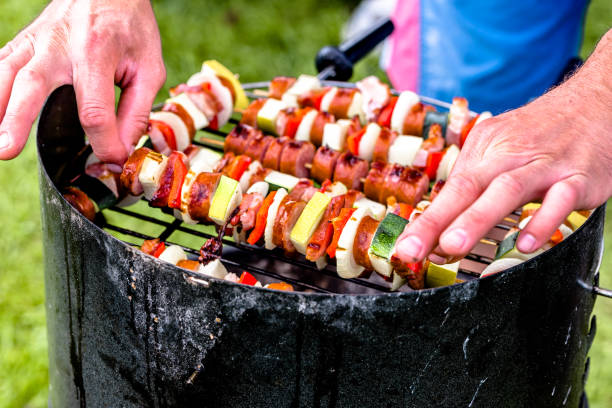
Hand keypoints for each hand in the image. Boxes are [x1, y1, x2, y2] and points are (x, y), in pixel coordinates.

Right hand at [0, 0, 165, 164]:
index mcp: (96, 51)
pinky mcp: (24, 42)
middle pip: (34, 84)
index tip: (112, 159)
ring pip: (8, 74)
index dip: (103, 142)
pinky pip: (2, 65)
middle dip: (20, 120)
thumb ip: (136, 111)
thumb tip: (120, 150)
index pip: (94, 110)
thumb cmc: (131, 27)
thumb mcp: (149, 68)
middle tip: (8, 151)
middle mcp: (59, 44)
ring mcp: (36, 41)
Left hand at [394, 29, 611, 263]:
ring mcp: (546, 165)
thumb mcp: (501, 146)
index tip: (404, 247)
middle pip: (468, 186)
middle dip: (437, 221)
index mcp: (488, 149)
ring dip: (477, 219)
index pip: (451, 187)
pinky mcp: (580, 177)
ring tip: (453, 246)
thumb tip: (443, 225)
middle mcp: (512, 155)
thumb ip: (476, 183)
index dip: (426, 219)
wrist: (599, 102)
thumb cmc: (542, 134)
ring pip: (507, 190)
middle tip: (413, 249)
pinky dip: (543, 221)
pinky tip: (524, 243)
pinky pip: (561, 199)